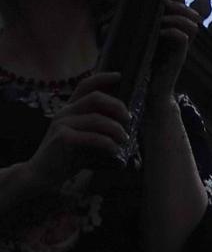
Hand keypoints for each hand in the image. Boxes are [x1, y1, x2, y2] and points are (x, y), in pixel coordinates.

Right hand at [23, 73, 131, 190]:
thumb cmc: (67, 157)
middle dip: (117, 106)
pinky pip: (93, 137)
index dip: (102, 77)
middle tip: (129, 120)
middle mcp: (64, 112)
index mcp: (70, 109)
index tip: (119, 76)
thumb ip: (99, 128)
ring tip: (124, 140)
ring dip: (116, 129)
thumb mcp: (84, 138)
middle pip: (96, 97)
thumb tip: (127, 125)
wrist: (41, 175)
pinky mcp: (62, 137)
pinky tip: (114, 150)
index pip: (85, 85)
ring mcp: (62, 123)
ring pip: (98, 119)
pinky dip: (108, 143)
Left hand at [145, 0, 198, 114]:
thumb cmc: (140, 70)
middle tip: (163, 3)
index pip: (183, 9)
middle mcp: (181, 39)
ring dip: (177, 17)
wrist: (148, 94)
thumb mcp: (137, 45)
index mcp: (173, 33)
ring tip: (162, 17)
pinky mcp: (178, 59)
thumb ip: (134, 32)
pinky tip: (160, 31)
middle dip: (178, 5)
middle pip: (191, 14)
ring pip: (191, 25)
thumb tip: (116, 17)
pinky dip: (172, 32)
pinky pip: (183, 40)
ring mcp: (181, 49)